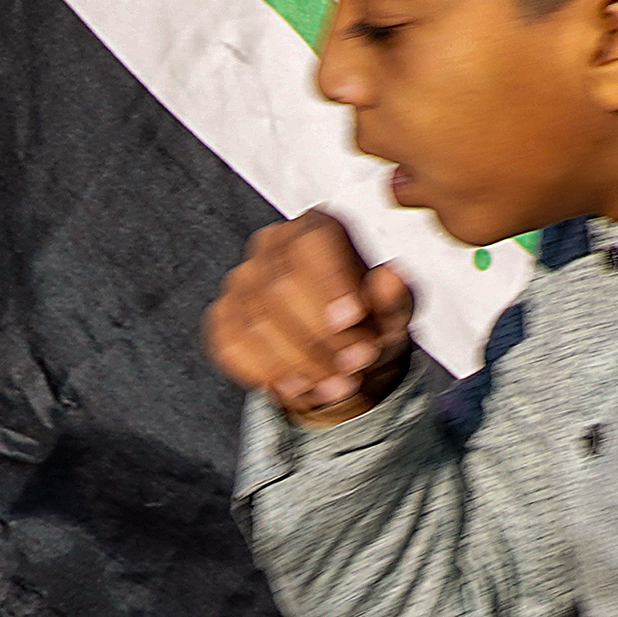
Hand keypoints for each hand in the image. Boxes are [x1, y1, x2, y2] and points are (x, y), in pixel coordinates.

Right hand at [205, 212, 410, 426]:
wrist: (341, 359)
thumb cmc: (372, 322)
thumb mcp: (395, 312)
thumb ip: (395, 296)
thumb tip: (392, 276)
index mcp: (319, 227)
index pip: (314, 243)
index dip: (330, 281)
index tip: (351, 319)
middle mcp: (273, 244)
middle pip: (280, 287)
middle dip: (320, 335)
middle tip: (356, 364)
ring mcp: (241, 281)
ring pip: (255, 322)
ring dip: (297, 363)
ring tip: (338, 385)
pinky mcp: (222, 318)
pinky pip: (230, 347)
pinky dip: (265, 374)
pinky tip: (299, 389)